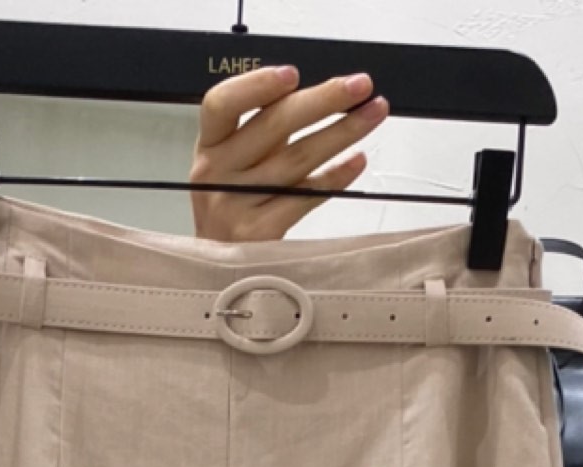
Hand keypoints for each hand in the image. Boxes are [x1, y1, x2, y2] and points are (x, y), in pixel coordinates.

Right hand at [191, 65, 388, 241]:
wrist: (220, 276)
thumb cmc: (234, 209)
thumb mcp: (233, 165)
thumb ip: (263, 133)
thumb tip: (321, 97)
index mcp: (209, 146)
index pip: (221, 103)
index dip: (257, 85)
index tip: (294, 74)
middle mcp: (217, 174)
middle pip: (272, 126)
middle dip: (323, 100)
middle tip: (360, 86)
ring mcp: (236, 205)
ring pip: (297, 159)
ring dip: (342, 132)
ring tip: (373, 114)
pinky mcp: (259, 235)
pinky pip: (305, 198)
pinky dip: (335, 177)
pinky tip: (357, 160)